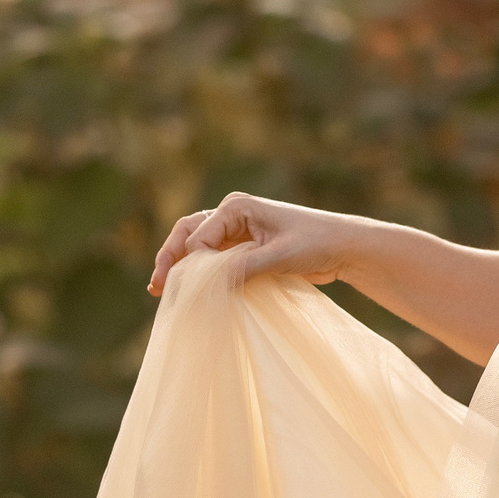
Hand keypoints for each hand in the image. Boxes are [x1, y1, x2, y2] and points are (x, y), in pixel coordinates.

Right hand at [148, 192, 359, 295]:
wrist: (341, 246)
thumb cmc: (315, 243)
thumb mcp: (280, 256)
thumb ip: (245, 268)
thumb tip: (211, 285)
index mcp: (236, 206)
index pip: (199, 236)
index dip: (190, 263)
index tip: (189, 289)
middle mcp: (230, 214)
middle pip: (188, 235)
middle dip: (171, 259)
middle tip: (157, 287)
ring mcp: (234, 230)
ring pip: (196, 247)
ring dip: (181, 266)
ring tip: (162, 291)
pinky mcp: (241, 247)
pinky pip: (211, 259)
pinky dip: (198, 272)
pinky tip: (187, 291)